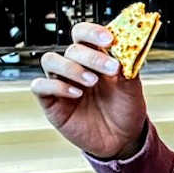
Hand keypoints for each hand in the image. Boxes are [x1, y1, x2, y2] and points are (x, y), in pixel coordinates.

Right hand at [31, 22, 147, 160]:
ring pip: (50, 61)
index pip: (84, 34)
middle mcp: (75, 66)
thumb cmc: (126, 110)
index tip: (109, 39)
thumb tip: (126, 50)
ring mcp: (61, 82)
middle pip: (72, 48)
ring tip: (92, 81)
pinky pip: (40, 86)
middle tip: (111, 68)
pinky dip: (56, 86)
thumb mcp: (132, 90)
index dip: (93, 32)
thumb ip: (128, 69)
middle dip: (91, 57)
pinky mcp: (50, 102)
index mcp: (94, 57)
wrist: (121, 140)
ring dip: (71, 68)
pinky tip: (77, 94)